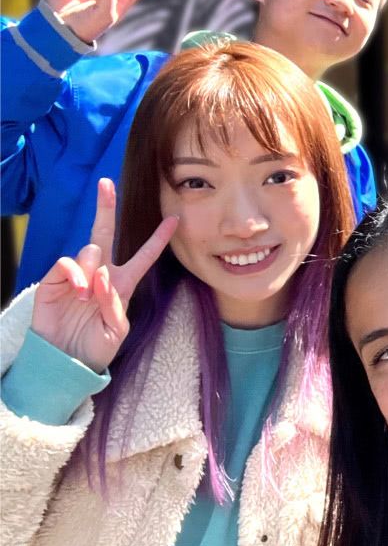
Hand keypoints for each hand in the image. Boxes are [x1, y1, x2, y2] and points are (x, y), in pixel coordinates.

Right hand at [30, 178, 177, 372]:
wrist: (65, 362)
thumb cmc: (95, 348)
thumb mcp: (116, 329)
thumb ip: (115, 302)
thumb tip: (101, 275)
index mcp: (122, 284)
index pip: (144, 256)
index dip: (159, 238)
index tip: (175, 219)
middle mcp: (100, 273)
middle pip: (105, 233)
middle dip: (106, 207)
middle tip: (106, 183)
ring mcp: (77, 275)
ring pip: (89, 250)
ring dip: (93, 269)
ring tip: (88, 296)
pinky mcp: (54, 281)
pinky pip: (67, 263)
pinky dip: (75, 273)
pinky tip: (79, 289)